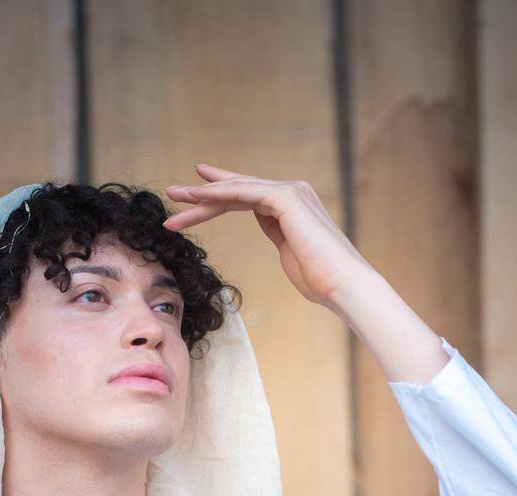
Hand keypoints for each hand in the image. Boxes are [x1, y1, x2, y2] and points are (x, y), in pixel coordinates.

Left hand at [163, 163, 377, 309]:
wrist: (343, 285)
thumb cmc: (321, 280)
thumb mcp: (292, 253)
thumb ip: (280, 234)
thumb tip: (272, 229)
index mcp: (293, 205)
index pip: (247, 195)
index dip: (219, 194)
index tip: (194, 194)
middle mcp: (292, 192)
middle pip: (237, 189)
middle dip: (203, 193)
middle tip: (173, 194)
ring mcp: (290, 192)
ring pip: (236, 188)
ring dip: (202, 194)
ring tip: (174, 198)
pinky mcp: (286, 198)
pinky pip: (243, 192)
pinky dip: (218, 193)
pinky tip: (196, 198)